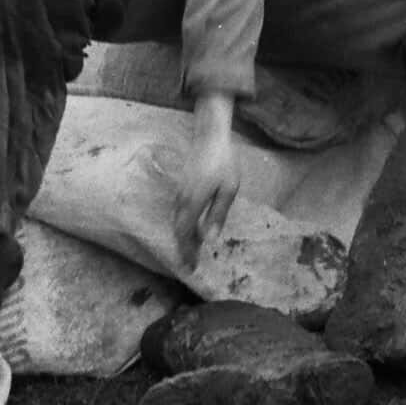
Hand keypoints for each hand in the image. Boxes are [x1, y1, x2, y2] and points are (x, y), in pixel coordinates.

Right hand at [172, 92, 241, 264]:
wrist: (210, 136)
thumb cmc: (224, 162)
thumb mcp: (228, 190)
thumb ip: (217, 215)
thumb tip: (209, 240)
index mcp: (192, 203)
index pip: (185, 234)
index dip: (186, 252)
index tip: (190, 268)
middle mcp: (182, 200)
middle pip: (178, 230)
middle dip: (183, 248)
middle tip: (190, 264)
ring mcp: (180, 192)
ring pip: (177, 221)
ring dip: (183, 237)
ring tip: (192, 251)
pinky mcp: (182, 187)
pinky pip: (178, 212)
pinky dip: (183, 225)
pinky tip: (192, 227)